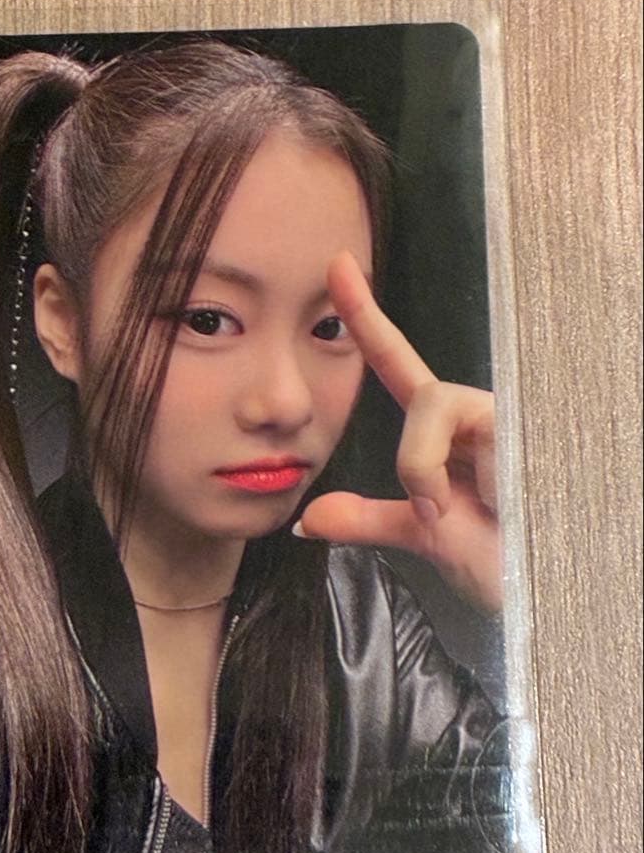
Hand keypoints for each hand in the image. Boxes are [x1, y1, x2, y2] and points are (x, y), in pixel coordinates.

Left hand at [296, 252, 501, 613]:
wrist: (548, 587)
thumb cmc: (504, 561)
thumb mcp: (426, 538)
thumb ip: (367, 519)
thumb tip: (304, 521)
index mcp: (450, 434)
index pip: (399, 363)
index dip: (367, 316)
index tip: (338, 265)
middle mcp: (478, 414)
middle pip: (421, 391)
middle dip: (414, 459)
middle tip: (434, 513)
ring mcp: (506, 415)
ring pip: (433, 403)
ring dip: (425, 466)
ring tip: (457, 511)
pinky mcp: (526, 419)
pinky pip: (462, 421)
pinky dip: (450, 471)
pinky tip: (481, 504)